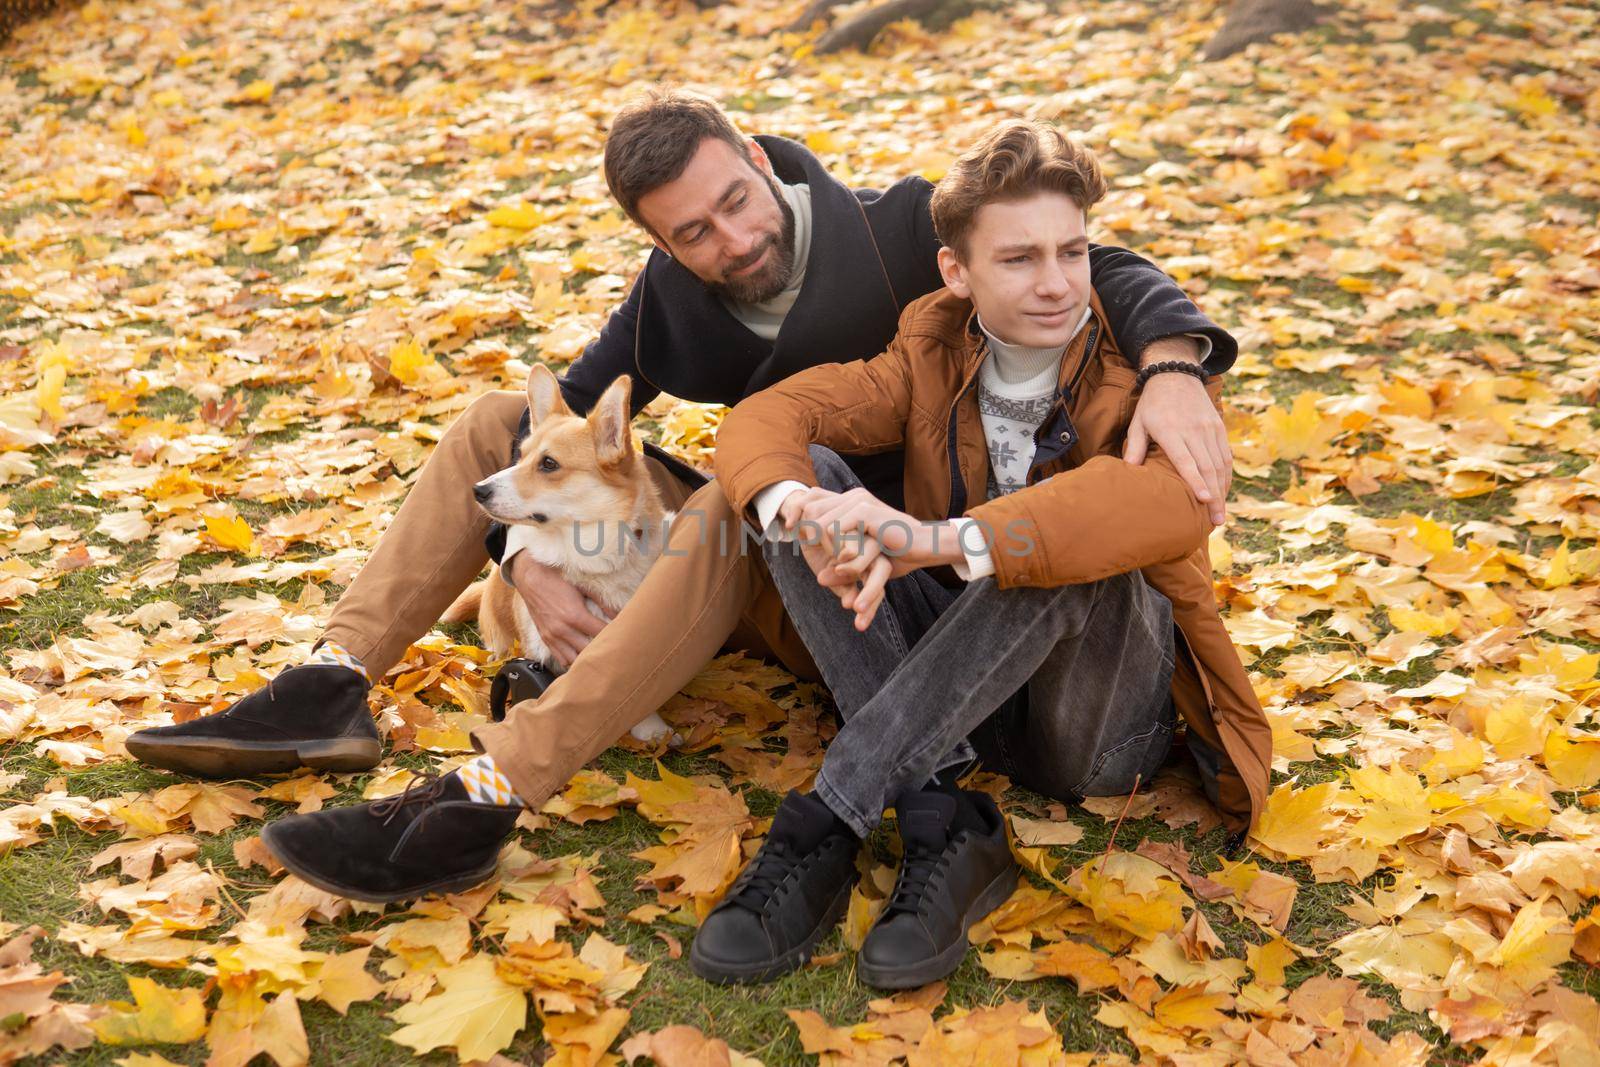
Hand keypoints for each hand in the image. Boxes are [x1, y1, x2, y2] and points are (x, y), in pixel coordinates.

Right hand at [502, 553, 612, 668]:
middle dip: (603, 650)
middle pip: (589, 652)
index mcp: (574, 616)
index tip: (623, 634)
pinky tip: (582, 655)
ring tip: (599, 654)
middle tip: (615, 648)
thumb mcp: (582, 586)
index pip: (601, 634)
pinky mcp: (545, 639)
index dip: (615, 635)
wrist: (530, 577)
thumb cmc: (558, 578)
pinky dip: (573, 660)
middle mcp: (562, 630)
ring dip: (587, 658)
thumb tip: (619, 613)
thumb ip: (602, 600)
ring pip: (574, 661)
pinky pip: (560, 659)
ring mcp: (552, 637)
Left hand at [785, 487, 964, 630]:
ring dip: (825, 549)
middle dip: (807, 533)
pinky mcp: (864, 510)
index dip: (795, 510)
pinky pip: (832, 531)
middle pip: (809, 509)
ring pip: (819, 524)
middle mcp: (852, 495)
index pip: (811, 496)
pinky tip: (848, 559)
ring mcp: (858, 500)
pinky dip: (835, 549)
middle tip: (821, 552)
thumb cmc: (897, 554)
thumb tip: (819, 579)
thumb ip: (840, 565)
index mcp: (850, 501)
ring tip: (842, 562)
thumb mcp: (863, 560)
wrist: (924, 547)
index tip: (788, 527)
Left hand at [1124, 371, 1230, 525]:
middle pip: (1207, 468)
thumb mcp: (1139, 422)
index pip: (1186, 460)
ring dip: (1222, 491)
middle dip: (1213, 497)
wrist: (1176, 374)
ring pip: (1220, 464)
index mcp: (1172, 431)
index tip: (1204, 500)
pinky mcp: (1219, 428)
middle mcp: (1194, 431)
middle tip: (1215, 521)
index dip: (1196, 481)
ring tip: (1220, 514)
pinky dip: (1226, 476)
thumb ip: (1135, 447)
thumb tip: (1127, 471)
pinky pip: (1225, 456)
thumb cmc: (1152, 404)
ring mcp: (1209, 429)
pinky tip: (1224, 492)